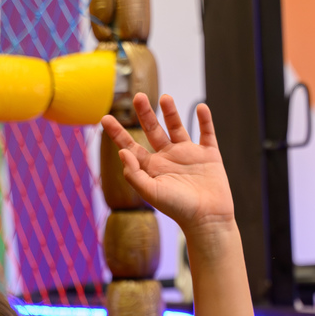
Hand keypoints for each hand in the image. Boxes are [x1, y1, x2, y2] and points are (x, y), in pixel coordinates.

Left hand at [100, 94, 234, 243]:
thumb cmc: (178, 209)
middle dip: (145, 113)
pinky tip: (201, 108)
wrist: (208, 219)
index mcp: (152, 168)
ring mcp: (189, 155)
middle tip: (138, 96)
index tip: (105, 118)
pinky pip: (207, 133)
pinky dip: (205, 120)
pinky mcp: (209, 155)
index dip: (118, 133)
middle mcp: (168, 158)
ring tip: (165, 97)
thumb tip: (122, 151)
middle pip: (153, 130)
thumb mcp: (151, 192)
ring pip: (177, 127)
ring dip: (171, 112)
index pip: (131, 146)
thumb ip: (134, 174)